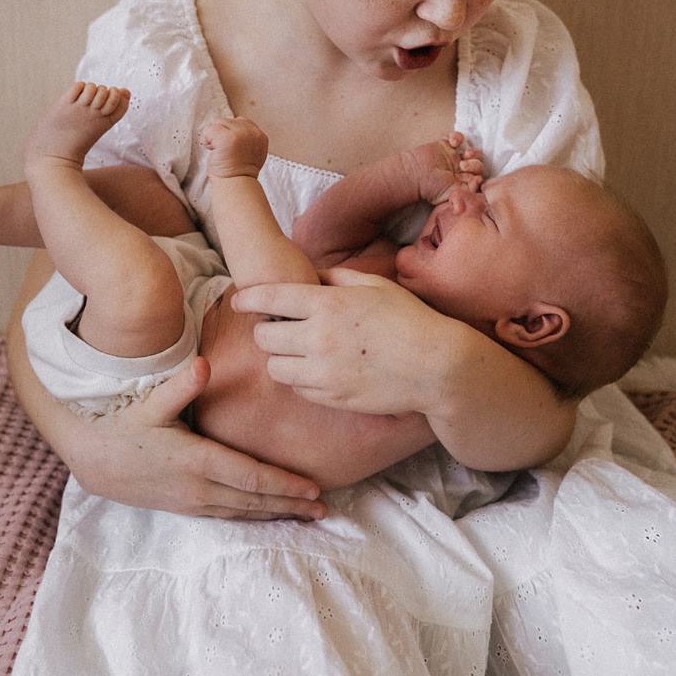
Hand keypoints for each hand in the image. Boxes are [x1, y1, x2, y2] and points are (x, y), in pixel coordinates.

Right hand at [73, 357, 327, 519]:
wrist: (94, 459)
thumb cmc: (124, 425)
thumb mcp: (151, 402)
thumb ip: (181, 386)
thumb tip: (204, 364)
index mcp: (196, 461)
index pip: (250, 477)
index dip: (284, 485)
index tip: (313, 489)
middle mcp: (198, 488)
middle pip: (254, 501)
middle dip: (291, 506)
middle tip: (325, 510)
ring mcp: (191, 502)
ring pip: (243, 513)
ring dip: (276, 514)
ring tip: (308, 515)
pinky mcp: (185, 507)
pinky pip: (228, 516)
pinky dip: (253, 516)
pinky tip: (270, 514)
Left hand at [201, 116, 268, 178]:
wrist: (236, 187)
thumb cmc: (239, 174)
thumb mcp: (251, 153)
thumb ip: (246, 139)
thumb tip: (231, 129)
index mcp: (260, 136)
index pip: (241, 121)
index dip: (231, 133)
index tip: (231, 148)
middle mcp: (252, 133)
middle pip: (227, 121)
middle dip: (221, 134)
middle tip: (224, 152)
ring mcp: (240, 134)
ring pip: (217, 123)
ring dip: (213, 137)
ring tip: (219, 152)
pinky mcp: (226, 138)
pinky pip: (209, 129)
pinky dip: (206, 140)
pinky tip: (213, 151)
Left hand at [231, 268, 444, 415]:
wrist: (436, 367)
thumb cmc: (408, 319)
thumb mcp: (373, 285)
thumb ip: (334, 278)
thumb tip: (308, 277)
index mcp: (326, 304)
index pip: (268, 299)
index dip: (247, 298)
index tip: (240, 300)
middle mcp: (318, 339)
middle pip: (263, 337)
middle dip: (265, 330)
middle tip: (278, 327)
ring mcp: (323, 373)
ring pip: (275, 368)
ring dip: (280, 357)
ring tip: (297, 350)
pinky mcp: (332, 398)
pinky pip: (298, 390)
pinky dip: (300, 380)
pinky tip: (317, 369)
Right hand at [407, 132, 483, 205]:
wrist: (413, 175)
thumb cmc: (429, 188)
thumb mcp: (450, 194)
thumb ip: (467, 190)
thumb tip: (479, 181)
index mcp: (460, 182)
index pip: (478, 177)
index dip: (479, 175)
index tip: (473, 178)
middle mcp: (458, 170)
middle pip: (477, 164)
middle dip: (475, 165)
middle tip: (463, 166)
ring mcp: (452, 156)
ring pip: (472, 152)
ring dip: (473, 152)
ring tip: (464, 154)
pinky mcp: (444, 144)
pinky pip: (457, 137)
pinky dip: (458, 136)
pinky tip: (453, 142)